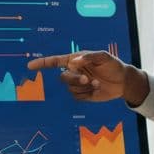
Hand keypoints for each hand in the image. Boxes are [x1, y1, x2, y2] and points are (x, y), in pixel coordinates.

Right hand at [26, 50, 145, 103]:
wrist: (123, 81)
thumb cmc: (113, 65)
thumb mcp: (103, 56)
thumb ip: (89, 57)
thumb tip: (75, 61)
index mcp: (75, 60)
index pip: (55, 62)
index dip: (42, 64)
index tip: (30, 66)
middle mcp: (74, 72)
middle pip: (63, 78)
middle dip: (75, 79)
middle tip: (88, 79)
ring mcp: (78, 84)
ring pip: (70, 88)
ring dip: (84, 87)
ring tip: (97, 83)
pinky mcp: (83, 95)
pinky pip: (77, 97)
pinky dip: (86, 94)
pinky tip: (96, 89)